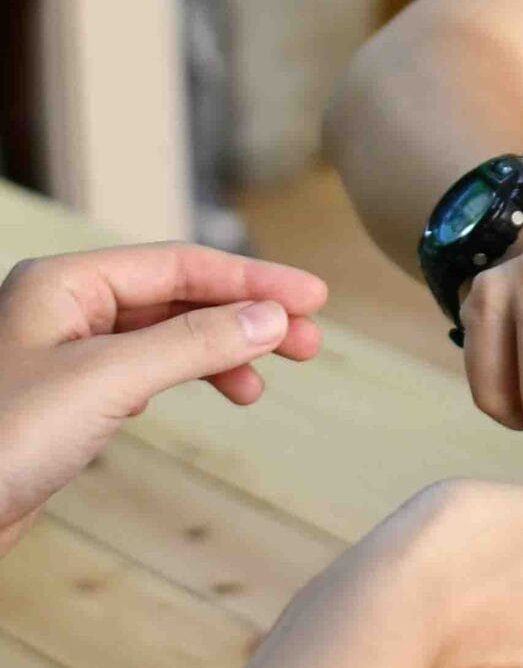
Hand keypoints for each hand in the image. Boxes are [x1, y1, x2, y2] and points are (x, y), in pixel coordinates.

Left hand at [0, 245, 326, 551]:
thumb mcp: (106, 381)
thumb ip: (193, 343)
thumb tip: (269, 317)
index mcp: (65, 284)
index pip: (180, 265)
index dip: (252, 280)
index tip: (313, 300)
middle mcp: (64, 309)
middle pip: (177, 296)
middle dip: (244, 317)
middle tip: (308, 344)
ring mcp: (63, 355)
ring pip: (164, 336)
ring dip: (220, 351)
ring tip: (262, 385)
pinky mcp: (65, 402)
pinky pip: (145, 371)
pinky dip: (188, 378)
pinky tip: (209, 394)